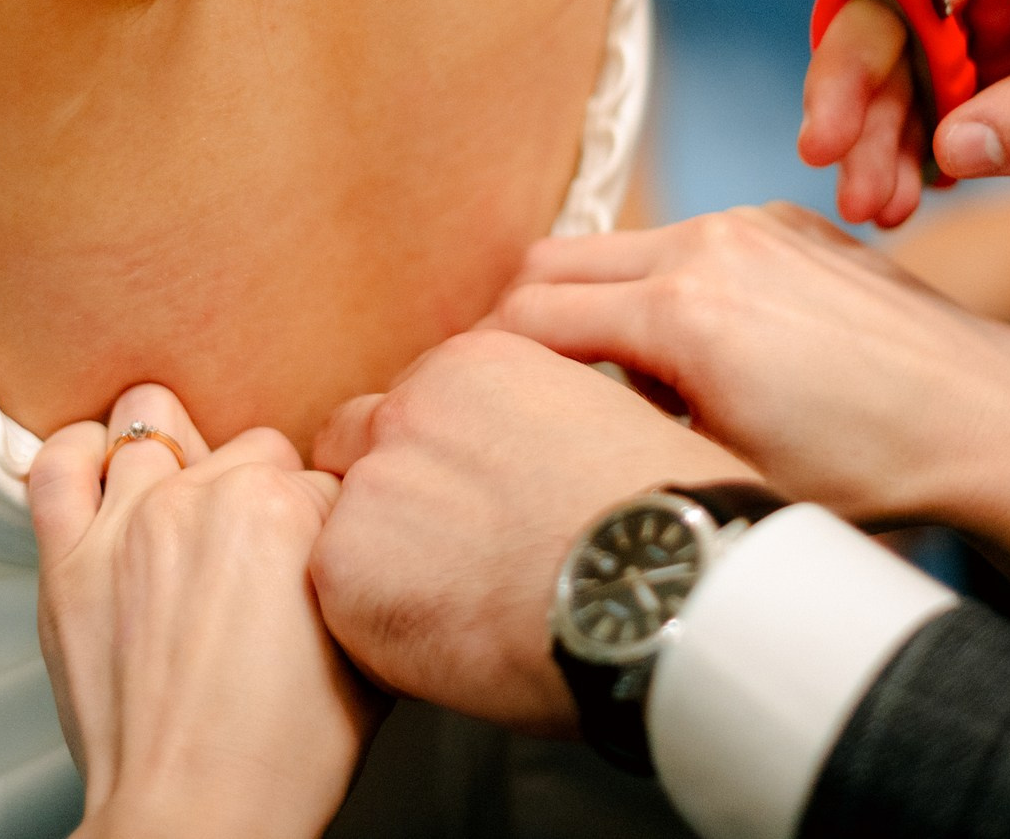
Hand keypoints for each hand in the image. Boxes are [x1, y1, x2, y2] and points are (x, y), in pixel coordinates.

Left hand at [31, 384, 376, 838]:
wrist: (197, 818)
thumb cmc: (281, 758)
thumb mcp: (371, 654)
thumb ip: (362, 574)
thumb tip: (358, 551)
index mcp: (288, 509)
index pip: (322, 477)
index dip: (325, 523)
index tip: (316, 561)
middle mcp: (205, 499)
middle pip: (250, 447)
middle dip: (262, 489)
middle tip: (258, 553)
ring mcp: (128, 522)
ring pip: (152, 421)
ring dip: (177, 450)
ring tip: (185, 497)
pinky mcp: (67, 557)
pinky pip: (57, 464)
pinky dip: (80, 455)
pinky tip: (103, 477)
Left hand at [309, 331, 751, 734]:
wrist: (665, 593)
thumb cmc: (667, 521)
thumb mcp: (608, 420)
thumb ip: (540, 420)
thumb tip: (533, 457)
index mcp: (473, 365)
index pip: (416, 405)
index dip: (439, 462)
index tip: (472, 502)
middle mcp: (406, 412)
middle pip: (359, 449)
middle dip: (393, 498)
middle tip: (453, 555)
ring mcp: (370, 487)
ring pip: (349, 528)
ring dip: (387, 566)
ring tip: (468, 611)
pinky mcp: (345, 569)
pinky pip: (342, 603)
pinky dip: (384, 631)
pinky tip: (456, 643)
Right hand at [493, 205, 1009, 540]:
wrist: (994, 425)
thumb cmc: (870, 477)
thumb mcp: (724, 478)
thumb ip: (619, 433)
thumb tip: (549, 421)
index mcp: (683, 314)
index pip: (525, 317)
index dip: (484, 366)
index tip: (473, 406)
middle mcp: (711, 245)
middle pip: (551, 263)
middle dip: (521, 324)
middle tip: (524, 391)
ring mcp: (755, 222)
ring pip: (619, 248)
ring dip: (598, 305)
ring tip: (632, 387)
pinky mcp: (790, 220)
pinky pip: (689, 241)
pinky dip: (666, 285)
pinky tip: (707, 355)